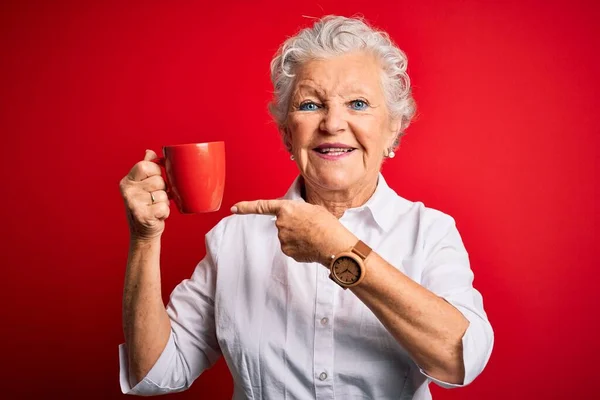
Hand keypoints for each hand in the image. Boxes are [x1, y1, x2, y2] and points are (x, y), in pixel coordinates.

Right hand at [119, 150, 169, 241]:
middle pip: (158, 180)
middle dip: (163, 189)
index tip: (155, 180)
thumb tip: (150, 152)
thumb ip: (146, 167)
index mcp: (128, 181)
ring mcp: (134, 203)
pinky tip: (157, 215)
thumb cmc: (147, 205)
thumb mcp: (143, 185)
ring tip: (156, 206)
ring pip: (163, 194)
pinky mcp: (143, 216)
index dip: (156, 171)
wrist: (143, 232)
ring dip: (164, 202)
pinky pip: (164, 207)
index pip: (146, 165)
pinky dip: (165, 212)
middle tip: (155, 198)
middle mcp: (128, 191)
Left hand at [232, 199, 356, 265]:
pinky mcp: (287, 251)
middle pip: (282, 224)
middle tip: (310, 226)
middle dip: (293, 225)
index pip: (262, 206)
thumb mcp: (312, 209)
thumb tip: (296, 220)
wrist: (334, 244)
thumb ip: (298, 211)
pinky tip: (311, 245)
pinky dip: (300, 247)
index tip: (234, 208)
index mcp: (286, 209)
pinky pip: (291, 247)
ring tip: (313, 236)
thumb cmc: (327, 224)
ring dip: (297, 236)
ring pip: (287, 237)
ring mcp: (282, 239)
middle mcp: (280, 224)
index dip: (246, 207)